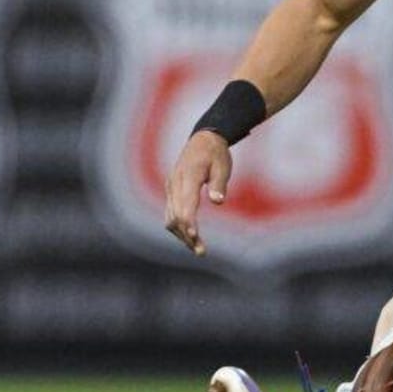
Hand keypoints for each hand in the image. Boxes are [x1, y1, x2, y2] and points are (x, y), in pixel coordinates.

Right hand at [164, 129, 232, 255]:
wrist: (203, 139)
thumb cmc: (216, 153)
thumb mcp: (223, 166)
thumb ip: (219, 184)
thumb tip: (218, 201)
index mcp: (187, 176)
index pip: (185, 204)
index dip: (189, 222)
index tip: (196, 237)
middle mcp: (174, 183)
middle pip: (175, 216)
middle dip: (186, 236)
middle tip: (202, 252)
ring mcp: (170, 187)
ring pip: (169, 217)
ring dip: (181, 234)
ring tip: (197, 248)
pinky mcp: (171, 190)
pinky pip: (170, 212)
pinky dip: (178, 226)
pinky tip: (190, 235)